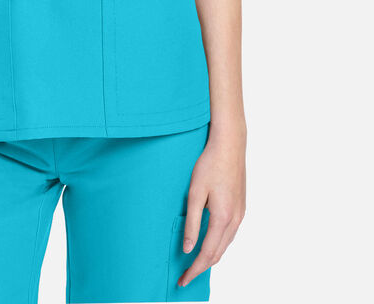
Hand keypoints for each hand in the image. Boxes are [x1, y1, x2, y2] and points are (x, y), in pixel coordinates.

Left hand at [177, 124, 246, 288]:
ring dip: (211, 257)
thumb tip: (188, 248)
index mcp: (223, 218)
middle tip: (185, 276)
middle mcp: (235, 220)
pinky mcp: (241, 207)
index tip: (183, 279)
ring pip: (225, 245)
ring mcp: (241, 214)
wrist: (229, 144)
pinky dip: (218, 244)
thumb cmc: (210, 164)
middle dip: (202, 267)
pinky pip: (230, 234)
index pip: (207, 254)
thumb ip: (192, 223)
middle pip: (218, 253)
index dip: (194, 269)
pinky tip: (209, 243)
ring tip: (195, 263)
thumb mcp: (195, 193)